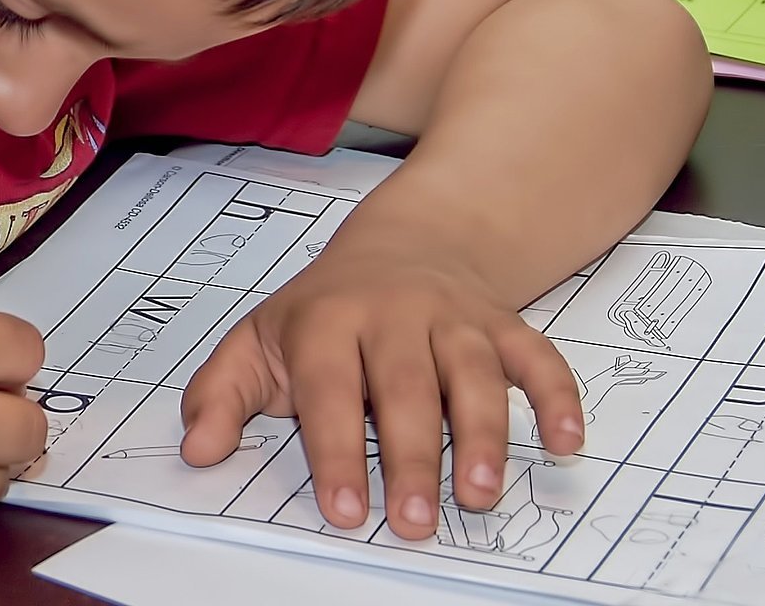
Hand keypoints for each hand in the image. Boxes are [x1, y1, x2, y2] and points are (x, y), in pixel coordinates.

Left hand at [177, 244, 581, 539]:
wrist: (404, 241)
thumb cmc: (324, 310)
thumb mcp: (258, 341)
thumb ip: (220, 395)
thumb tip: (198, 449)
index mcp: (327, 319)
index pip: (330, 390)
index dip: (335, 452)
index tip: (345, 512)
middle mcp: (394, 313)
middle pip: (406, 388)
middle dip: (411, 458)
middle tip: (414, 523)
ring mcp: (454, 316)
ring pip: (472, 374)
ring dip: (483, 435)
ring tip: (480, 494)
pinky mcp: (503, 324)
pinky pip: (537, 356)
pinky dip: (557, 396)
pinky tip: (565, 442)